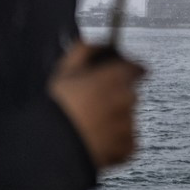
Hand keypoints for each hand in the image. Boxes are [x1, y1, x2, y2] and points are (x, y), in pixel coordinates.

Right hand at [49, 41, 146, 169]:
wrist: (52, 147)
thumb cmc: (56, 107)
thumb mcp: (64, 71)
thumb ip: (86, 50)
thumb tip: (99, 43)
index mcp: (116, 78)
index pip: (136, 68)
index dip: (127, 70)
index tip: (119, 74)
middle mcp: (128, 99)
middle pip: (129, 94)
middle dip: (115, 97)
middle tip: (91, 106)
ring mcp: (129, 124)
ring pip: (126, 118)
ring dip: (113, 120)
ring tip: (87, 127)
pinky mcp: (128, 147)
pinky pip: (126, 141)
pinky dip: (114, 142)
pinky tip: (94, 141)